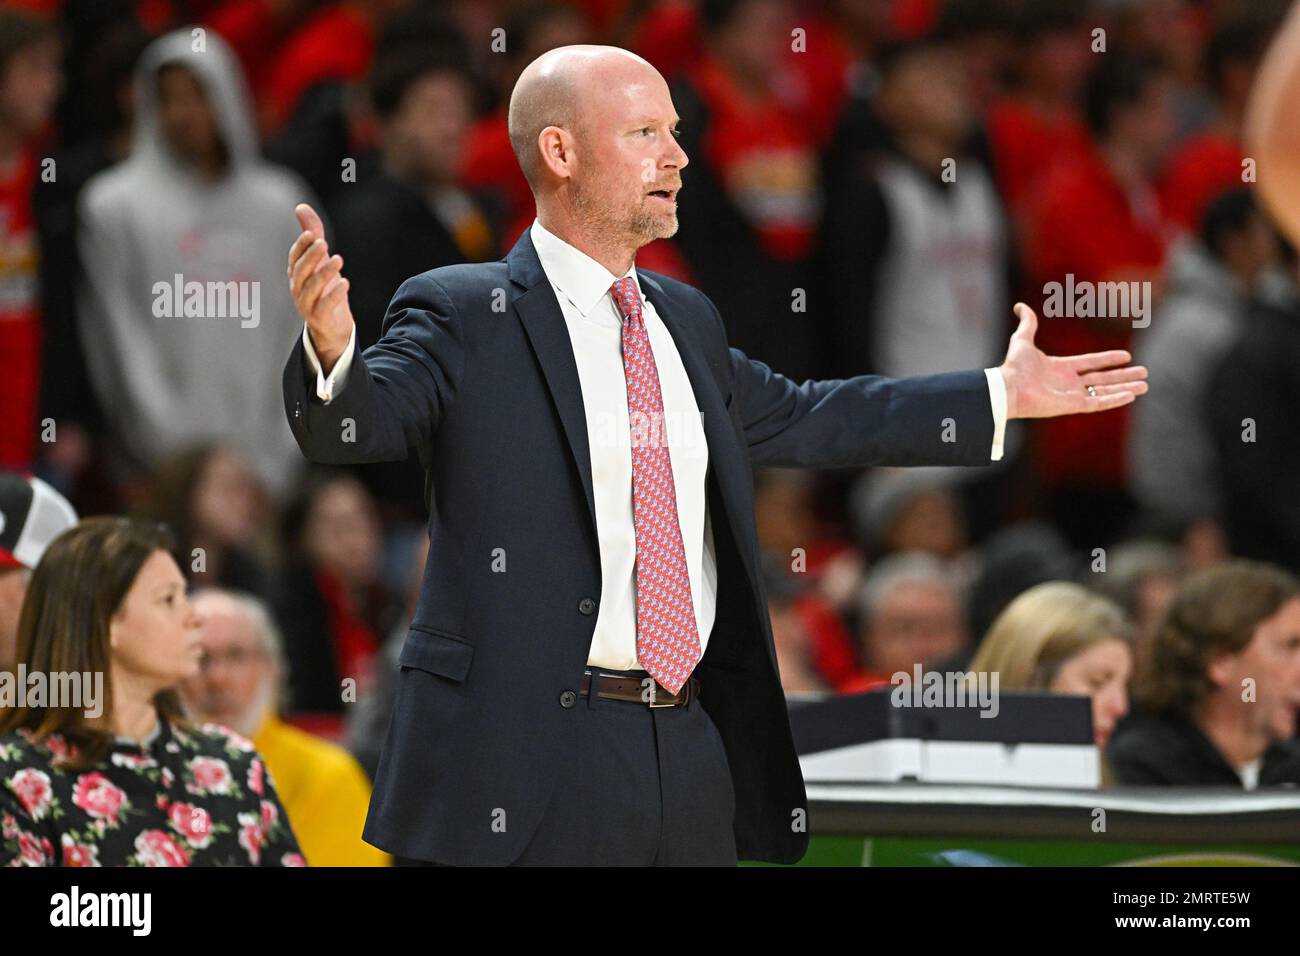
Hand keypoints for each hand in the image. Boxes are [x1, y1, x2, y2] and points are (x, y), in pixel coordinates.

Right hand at [287, 203, 352, 371]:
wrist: (331, 326)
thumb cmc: (323, 289)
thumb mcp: (320, 260)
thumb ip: (312, 233)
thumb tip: (301, 207)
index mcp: (296, 274)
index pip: (294, 258)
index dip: (301, 246)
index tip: (311, 234)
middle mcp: (298, 289)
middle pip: (300, 271)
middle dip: (311, 257)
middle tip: (323, 244)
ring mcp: (306, 305)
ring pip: (311, 289)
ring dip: (324, 273)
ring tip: (338, 260)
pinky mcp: (320, 319)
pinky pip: (324, 307)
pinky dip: (334, 295)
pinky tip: (345, 283)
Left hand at [998, 302, 1147, 419]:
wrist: (1009, 387)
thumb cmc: (1014, 366)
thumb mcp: (1022, 339)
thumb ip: (1027, 323)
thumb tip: (1020, 306)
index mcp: (1060, 368)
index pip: (1090, 363)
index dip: (1107, 359)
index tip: (1126, 356)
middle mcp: (1068, 383)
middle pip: (1103, 379)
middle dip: (1124, 376)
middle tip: (1144, 373)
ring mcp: (1072, 395)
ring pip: (1105, 391)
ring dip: (1125, 388)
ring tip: (1145, 385)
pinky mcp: (1073, 406)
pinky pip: (1099, 403)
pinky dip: (1115, 399)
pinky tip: (1131, 395)